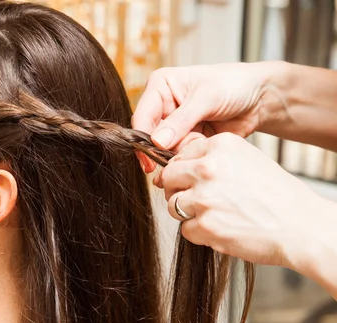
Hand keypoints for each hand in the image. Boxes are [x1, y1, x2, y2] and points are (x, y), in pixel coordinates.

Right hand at [133, 63, 272, 161]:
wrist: (260, 98)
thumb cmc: (234, 84)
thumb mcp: (207, 98)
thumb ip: (181, 120)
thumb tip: (156, 142)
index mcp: (160, 86)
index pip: (142, 116)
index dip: (143, 139)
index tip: (150, 159)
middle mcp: (162, 105)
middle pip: (150, 136)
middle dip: (166, 147)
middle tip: (182, 151)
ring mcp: (173, 124)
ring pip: (164, 149)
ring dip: (181, 150)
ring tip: (201, 138)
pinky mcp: (185, 139)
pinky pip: (179, 154)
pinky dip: (190, 154)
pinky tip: (205, 142)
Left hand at [156, 133, 325, 270]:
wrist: (302, 227)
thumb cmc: (277, 196)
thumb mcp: (247, 160)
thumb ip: (212, 160)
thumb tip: (174, 168)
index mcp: (221, 146)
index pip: (179, 155)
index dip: (182, 171)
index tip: (191, 181)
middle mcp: (209, 168)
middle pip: (168, 178)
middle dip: (177, 190)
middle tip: (197, 200)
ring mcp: (204, 197)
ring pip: (172, 205)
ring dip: (188, 213)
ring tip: (215, 215)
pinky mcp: (205, 225)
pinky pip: (186, 229)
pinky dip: (200, 233)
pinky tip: (222, 229)